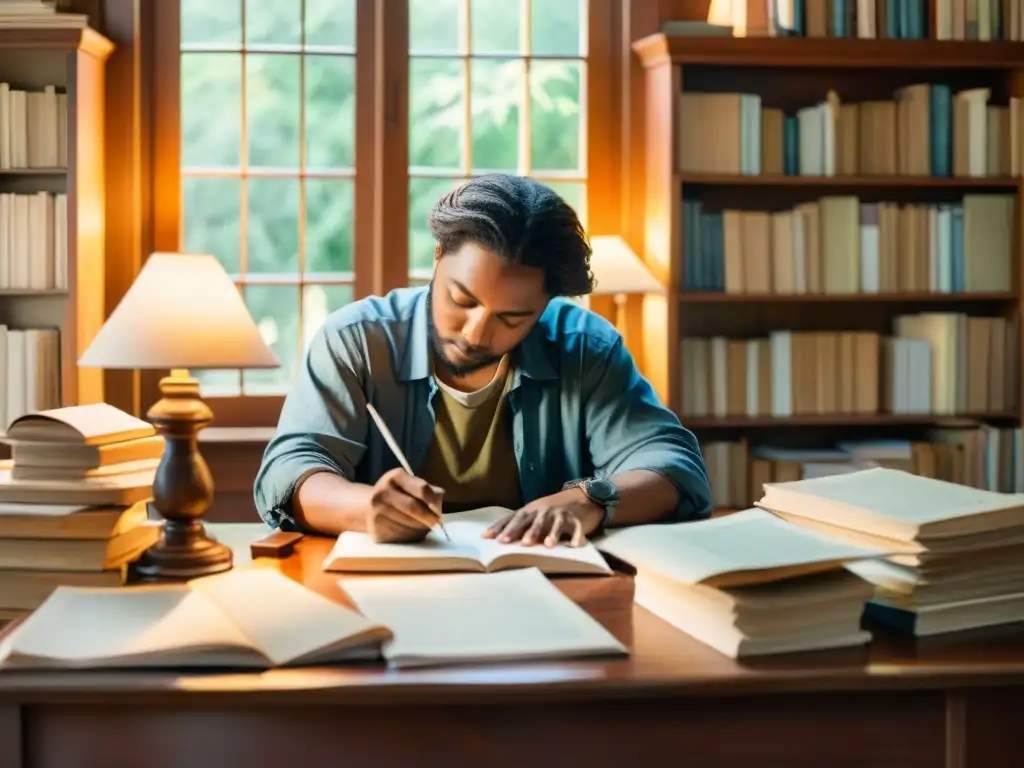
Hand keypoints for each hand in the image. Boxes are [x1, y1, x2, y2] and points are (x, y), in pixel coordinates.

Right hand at [366, 468, 443, 543]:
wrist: (369, 509)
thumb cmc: (399, 497)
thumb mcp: (412, 486)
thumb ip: (429, 492)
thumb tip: (440, 504)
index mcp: (395, 477)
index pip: (421, 488)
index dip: (434, 501)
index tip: (440, 511)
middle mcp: (382, 492)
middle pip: (414, 507)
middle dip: (429, 517)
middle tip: (436, 523)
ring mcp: (376, 512)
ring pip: (408, 524)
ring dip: (421, 528)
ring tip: (422, 526)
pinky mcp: (376, 531)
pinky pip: (401, 536)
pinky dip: (410, 536)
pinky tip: (409, 531)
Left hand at [481, 489, 603, 547]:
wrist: (580, 497)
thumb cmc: (550, 511)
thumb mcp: (533, 515)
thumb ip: (517, 525)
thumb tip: (491, 537)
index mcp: (531, 510)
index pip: (514, 518)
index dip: (502, 527)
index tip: (489, 537)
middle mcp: (544, 510)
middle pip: (533, 520)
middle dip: (525, 531)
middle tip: (517, 543)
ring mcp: (561, 514)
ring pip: (556, 523)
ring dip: (552, 533)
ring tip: (547, 545)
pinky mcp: (577, 520)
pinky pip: (577, 528)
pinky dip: (576, 536)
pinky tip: (573, 545)